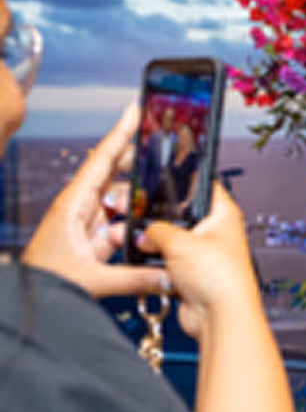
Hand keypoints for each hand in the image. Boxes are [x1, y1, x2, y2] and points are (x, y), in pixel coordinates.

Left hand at [22, 105, 168, 298]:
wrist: (29, 303)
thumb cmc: (44, 285)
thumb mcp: (93, 281)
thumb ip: (136, 278)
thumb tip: (171, 274)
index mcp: (73, 205)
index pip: (102, 160)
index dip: (121, 133)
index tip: (136, 109)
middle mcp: (81, 209)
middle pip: (116, 174)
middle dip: (140, 163)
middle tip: (165, 149)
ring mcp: (88, 225)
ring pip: (124, 203)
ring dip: (143, 204)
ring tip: (166, 201)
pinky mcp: (94, 242)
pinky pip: (124, 226)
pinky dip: (139, 227)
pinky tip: (154, 231)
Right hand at [140, 183, 261, 342]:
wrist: (219, 317)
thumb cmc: (220, 278)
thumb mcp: (178, 241)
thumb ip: (155, 230)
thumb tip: (144, 232)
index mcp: (224, 214)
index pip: (204, 186)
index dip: (181, 182)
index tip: (158, 181)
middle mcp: (216, 233)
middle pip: (181, 216)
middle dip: (157, 219)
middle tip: (136, 216)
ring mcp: (204, 256)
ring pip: (171, 242)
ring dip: (153, 244)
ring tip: (135, 241)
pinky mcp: (192, 276)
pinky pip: (168, 264)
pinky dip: (156, 264)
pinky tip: (143, 262)